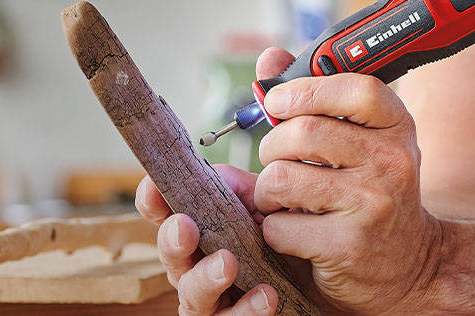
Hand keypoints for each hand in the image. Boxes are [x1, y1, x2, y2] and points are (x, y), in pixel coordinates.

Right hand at [136, 167, 278, 315]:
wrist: (321, 281)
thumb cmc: (286, 241)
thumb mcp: (270, 210)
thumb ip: (245, 190)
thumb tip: (217, 172)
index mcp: (201, 232)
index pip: (167, 216)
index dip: (154, 202)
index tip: (153, 188)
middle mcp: (196, 266)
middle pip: (171, 255)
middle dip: (172, 240)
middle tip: (185, 228)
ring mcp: (211, 300)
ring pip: (192, 294)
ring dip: (206, 277)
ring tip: (228, 263)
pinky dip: (246, 309)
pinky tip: (266, 295)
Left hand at [255, 58, 443, 313]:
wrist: (411, 266)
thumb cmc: (374, 195)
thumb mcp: (361, 143)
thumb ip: (316, 100)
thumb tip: (268, 59)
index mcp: (396, 128)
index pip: (355, 89)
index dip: (305, 90)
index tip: (279, 103)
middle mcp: (391, 161)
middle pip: (302, 133)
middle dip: (272, 148)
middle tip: (278, 162)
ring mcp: (372, 203)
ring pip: (281, 179)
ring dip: (267, 192)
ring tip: (285, 200)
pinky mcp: (348, 245)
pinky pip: (279, 226)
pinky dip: (274, 230)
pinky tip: (297, 232)